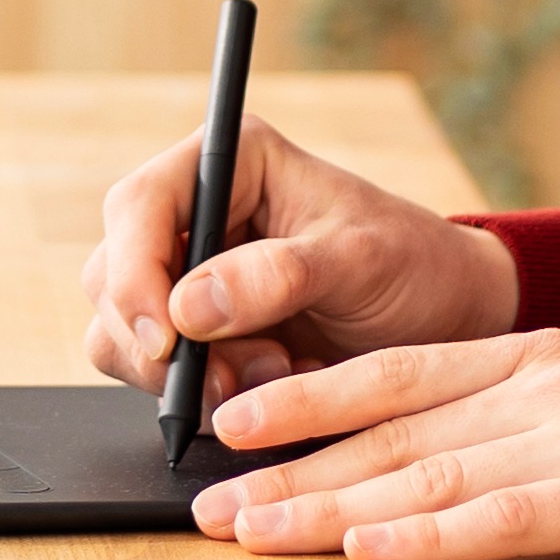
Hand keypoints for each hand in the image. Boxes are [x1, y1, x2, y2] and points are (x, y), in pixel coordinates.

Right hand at [78, 117, 521, 409]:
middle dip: (164, 341)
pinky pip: (157, 375)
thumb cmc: (414, 266)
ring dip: (187, 374)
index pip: (138, 207)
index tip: (166, 338)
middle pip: (114, 276)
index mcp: (229, 164)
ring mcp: (188, 277)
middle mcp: (195, 215)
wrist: (446, 319)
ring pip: (124, 334)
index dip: (134, 273)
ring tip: (275, 371)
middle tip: (234, 377)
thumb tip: (189, 305)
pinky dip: (203, 396)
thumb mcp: (360, 260)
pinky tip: (270, 385)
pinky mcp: (196, 335)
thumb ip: (278, 276)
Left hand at [189, 330, 559, 559]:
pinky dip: (433, 537)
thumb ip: (502, 439)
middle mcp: (555, 379)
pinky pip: (512, 517)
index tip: (227, 432)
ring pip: (435, 472)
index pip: (395, 375)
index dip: (304, 400)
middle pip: (397, 427)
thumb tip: (389, 484)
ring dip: (335, 507)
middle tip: (212, 504)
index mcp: (537, 358)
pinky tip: (372, 551)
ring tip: (260, 534)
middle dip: (295, 466)